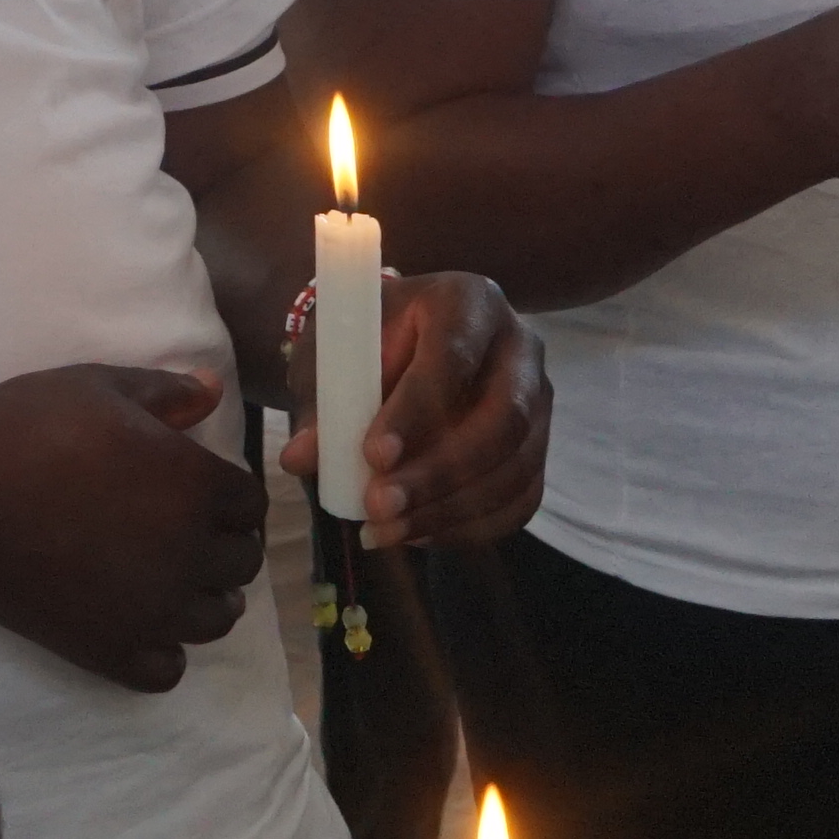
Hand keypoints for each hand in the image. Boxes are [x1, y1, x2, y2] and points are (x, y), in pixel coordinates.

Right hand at [0, 362, 267, 693]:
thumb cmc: (26, 427)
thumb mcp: (99, 388)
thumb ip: (164, 392)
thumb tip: (213, 390)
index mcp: (196, 486)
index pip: (251, 504)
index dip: (230, 496)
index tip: (202, 492)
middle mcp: (189, 553)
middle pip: (242, 563)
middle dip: (223, 545)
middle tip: (185, 533)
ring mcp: (152, 608)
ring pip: (217, 620)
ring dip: (203, 598)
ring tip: (170, 581)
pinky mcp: (110, 647)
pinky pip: (166, 670)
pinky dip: (162, 652)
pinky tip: (137, 623)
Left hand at [284, 269, 547, 549]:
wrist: (397, 349)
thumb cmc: (364, 345)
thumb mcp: (334, 358)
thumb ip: (322, 403)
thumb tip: (300, 458)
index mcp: (467, 302)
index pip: (455, 356)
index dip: (417, 410)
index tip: (372, 456)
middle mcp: (518, 346)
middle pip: (504, 418)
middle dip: (440, 471)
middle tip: (379, 507)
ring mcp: (538, 400)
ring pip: (516, 466)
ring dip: (449, 509)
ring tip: (385, 532)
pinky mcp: (538, 447)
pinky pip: (521, 499)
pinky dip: (469, 527)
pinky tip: (416, 535)